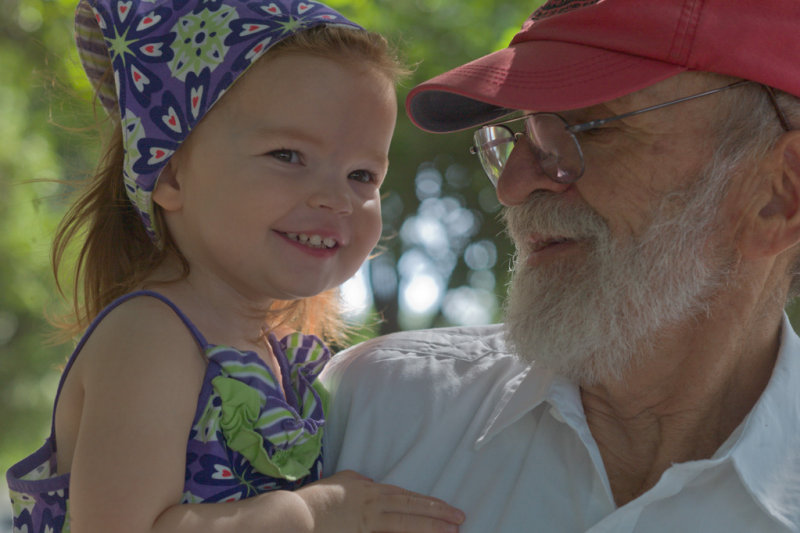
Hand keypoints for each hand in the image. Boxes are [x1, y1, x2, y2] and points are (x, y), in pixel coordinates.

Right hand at [295, 470, 464, 532]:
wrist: (294, 515)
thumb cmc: (315, 500)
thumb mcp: (341, 482)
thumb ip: (360, 482)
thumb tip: (372, 483)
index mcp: (368, 490)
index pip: (405, 497)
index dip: (427, 503)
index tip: (446, 508)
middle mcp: (372, 503)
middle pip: (411, 508)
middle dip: (437, 513)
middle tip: (461, 518)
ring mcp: (367, 522)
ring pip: (405, 523)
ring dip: (430, 526)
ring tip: (452, 531)